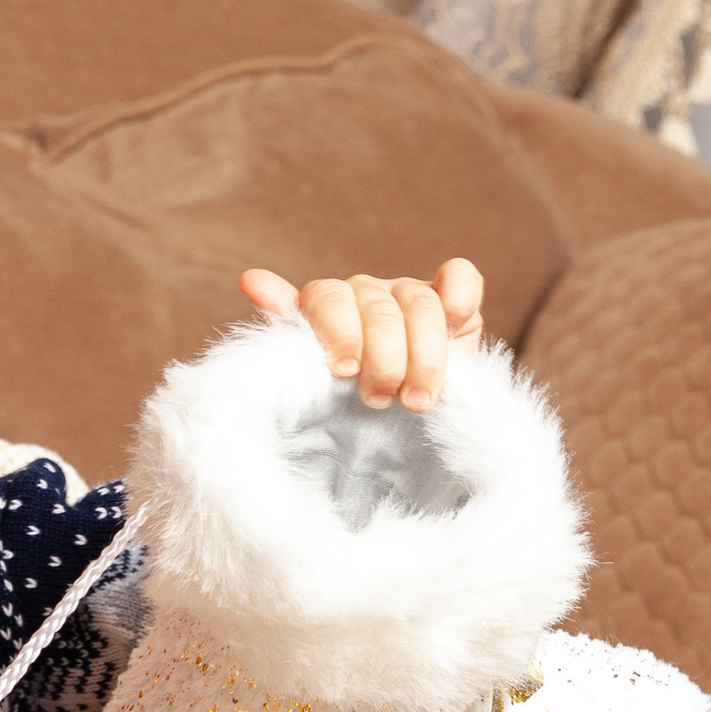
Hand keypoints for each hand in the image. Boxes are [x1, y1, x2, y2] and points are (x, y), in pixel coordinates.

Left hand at [239, 256, 482, 410]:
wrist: (391, 434)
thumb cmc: (340, 403)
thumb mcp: (308, 374)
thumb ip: (286, 327)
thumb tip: (250, 279)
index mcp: (327, 303)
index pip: (328, 297)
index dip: (339, 332)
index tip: (344, 372)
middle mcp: (367, 292)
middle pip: (378, 307)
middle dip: (382, 357)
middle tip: (380, 399)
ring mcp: (411, 294)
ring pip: (422, 303)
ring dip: (424, 354)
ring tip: (419, 401)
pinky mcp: (454, 303)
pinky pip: (461, 277)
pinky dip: (460, 294)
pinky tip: (458, 322)